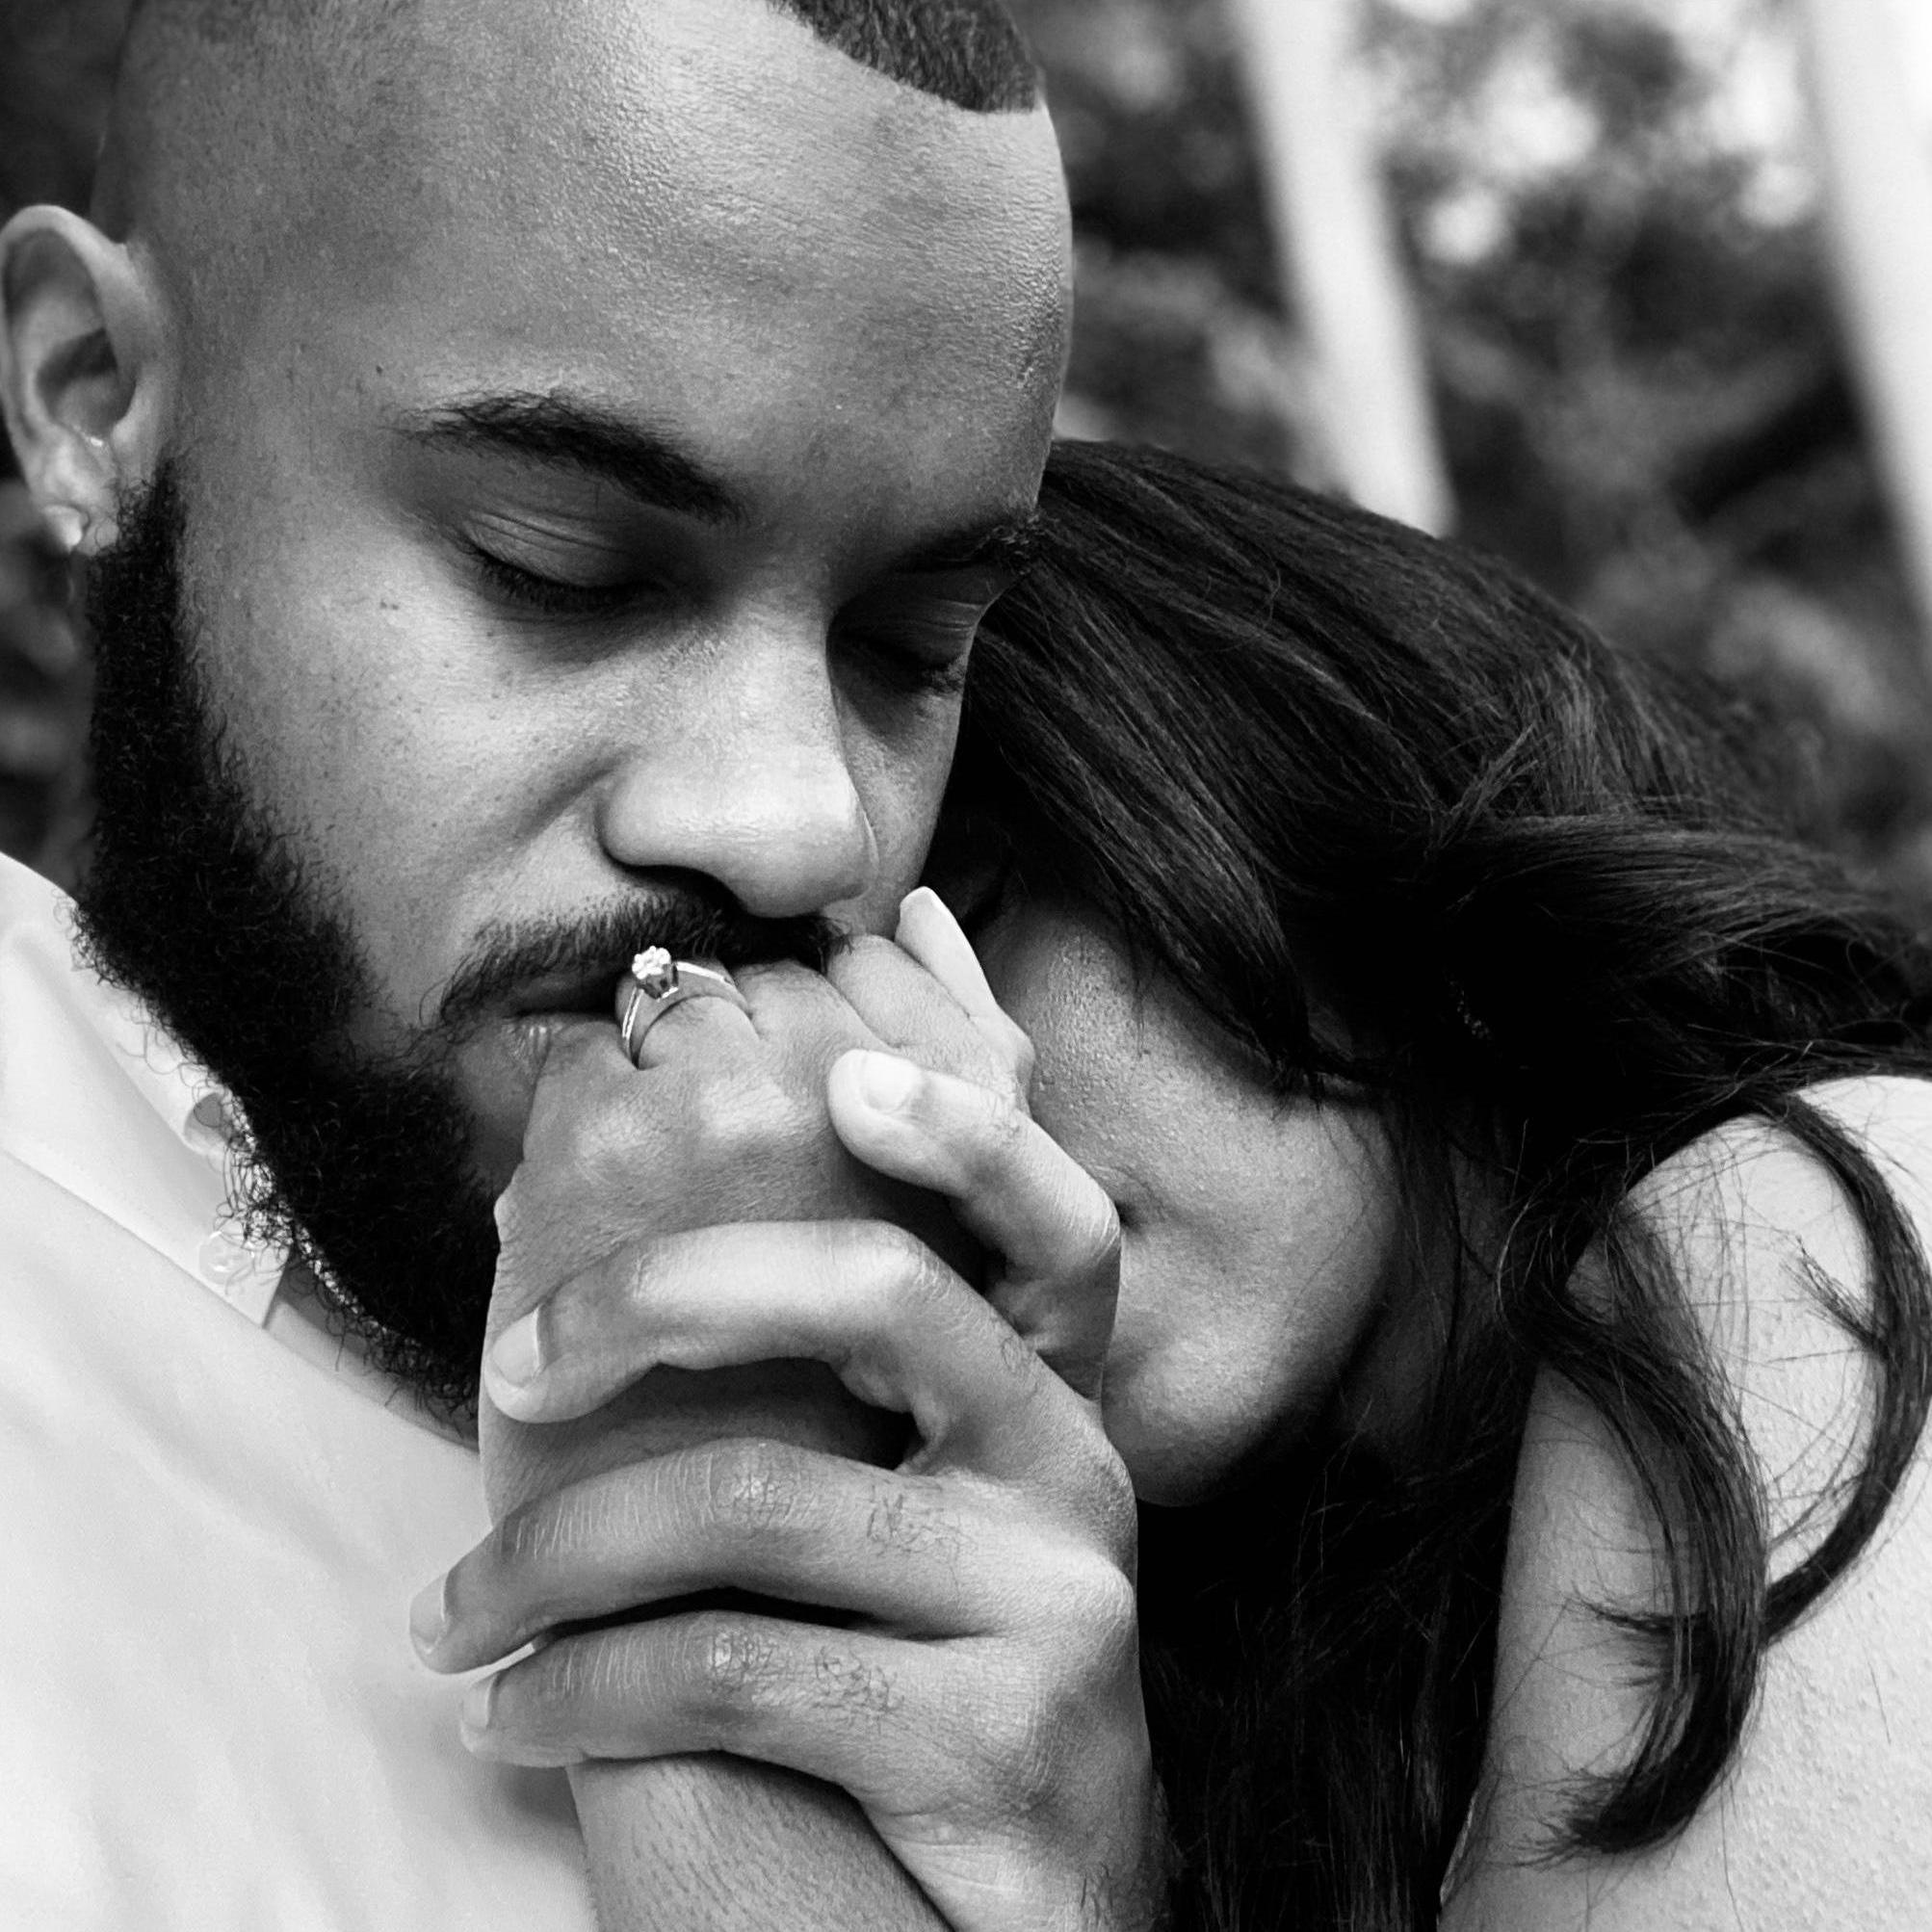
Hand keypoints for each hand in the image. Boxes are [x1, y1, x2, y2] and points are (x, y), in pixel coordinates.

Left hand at [420, 907, 1163, 1928]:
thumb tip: (633, 1217)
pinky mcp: (996, 1740)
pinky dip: (586, 1689)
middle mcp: (1073, 1470)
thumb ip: (832, 1387)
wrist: (1024, 1914)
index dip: (963, 1131)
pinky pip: (737, 1669)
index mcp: (1050, 1397)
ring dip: (555, 1557)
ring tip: (453, 1622)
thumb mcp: (900, 1519)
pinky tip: (517, 1720)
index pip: (1053, 1219)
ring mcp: (1050, 1602)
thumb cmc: (910, 1679)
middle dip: (662, 1291)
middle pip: (881, 1295)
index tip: (839, 1075)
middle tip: (513, 1359)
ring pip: (757, 1501)